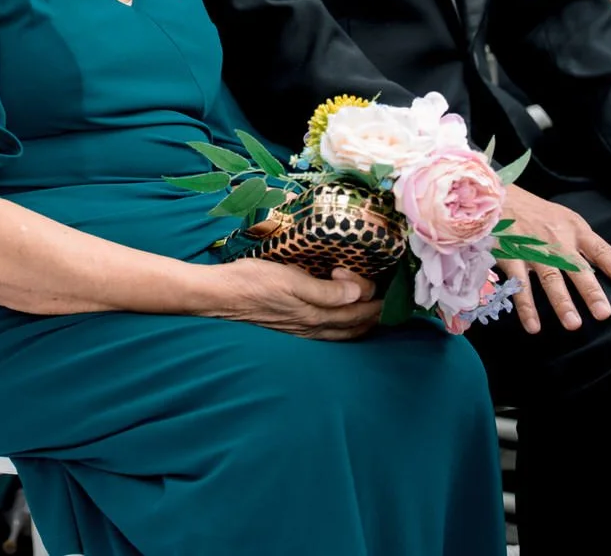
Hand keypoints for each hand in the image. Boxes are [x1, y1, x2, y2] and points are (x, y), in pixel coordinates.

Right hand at [209, 258, 383, 340]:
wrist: (219, 295)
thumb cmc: (252, 281)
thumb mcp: (290, 278)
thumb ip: (325, 290)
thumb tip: (356, 293)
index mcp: (315, 315)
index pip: (357, 311)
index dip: (375, 298)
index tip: (385, 280)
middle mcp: (312, 327)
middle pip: (354, 326)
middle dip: (375, 314)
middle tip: (391, 298)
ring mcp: (301, 330)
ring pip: (342, 332)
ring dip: (362, 323)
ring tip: (374, 310)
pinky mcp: (291, 327)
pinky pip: (328, 332)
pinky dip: (344, 326)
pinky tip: (340, 319)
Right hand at [497, 185, 610, 333]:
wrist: (498, 199)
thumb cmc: (537, 214)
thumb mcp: (566, 220)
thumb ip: (583, 244)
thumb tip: (606, 271)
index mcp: (575, 230)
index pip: (601, 250)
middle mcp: (557, 240)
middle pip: (577, 268)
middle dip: (591, 291)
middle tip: (603, 313)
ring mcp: (533, 249)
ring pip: (550, 278)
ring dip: (561, 302)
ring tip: (573, 324)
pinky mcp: (511, 256)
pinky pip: (520, 285)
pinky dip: (526, 307)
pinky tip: (534, 325)